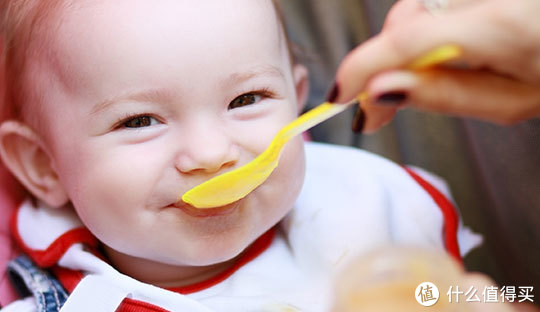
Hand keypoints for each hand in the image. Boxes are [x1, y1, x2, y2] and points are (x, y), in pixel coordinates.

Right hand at [332, 0, 539, 132]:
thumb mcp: (511, 102)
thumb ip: (443, 94)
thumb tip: (383, 91)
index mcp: (497, 27)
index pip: (403, 41)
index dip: (360, 68)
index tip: (340, 96)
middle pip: (406, 20)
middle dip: (388, 61)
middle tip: (385, 104)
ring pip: (419, 12)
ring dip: (412, 48)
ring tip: (435, 77)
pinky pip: (436, 7)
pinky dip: (431, 31)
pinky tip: (451, 52)